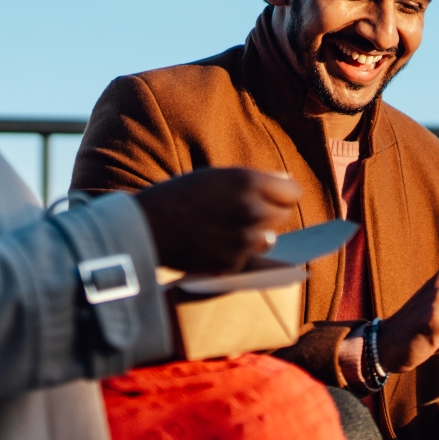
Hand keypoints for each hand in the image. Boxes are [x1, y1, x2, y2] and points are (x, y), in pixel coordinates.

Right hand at [135, 169, 299, 273]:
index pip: (292, 192)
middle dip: (268, 214)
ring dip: (255, 236)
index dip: (280, 195)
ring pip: (269, 239)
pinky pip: (248, 258)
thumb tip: (285, 181)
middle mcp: (251, 210)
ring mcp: (244, 239)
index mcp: (247, 182)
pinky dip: (237, 253)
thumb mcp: (216, 176)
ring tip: (227, 229)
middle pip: (283, 215)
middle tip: (240, 212)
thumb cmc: (178, 196)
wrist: (146, 227)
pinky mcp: (234, 263)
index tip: (270, 198)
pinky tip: (214, 244)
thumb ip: (252, 180)